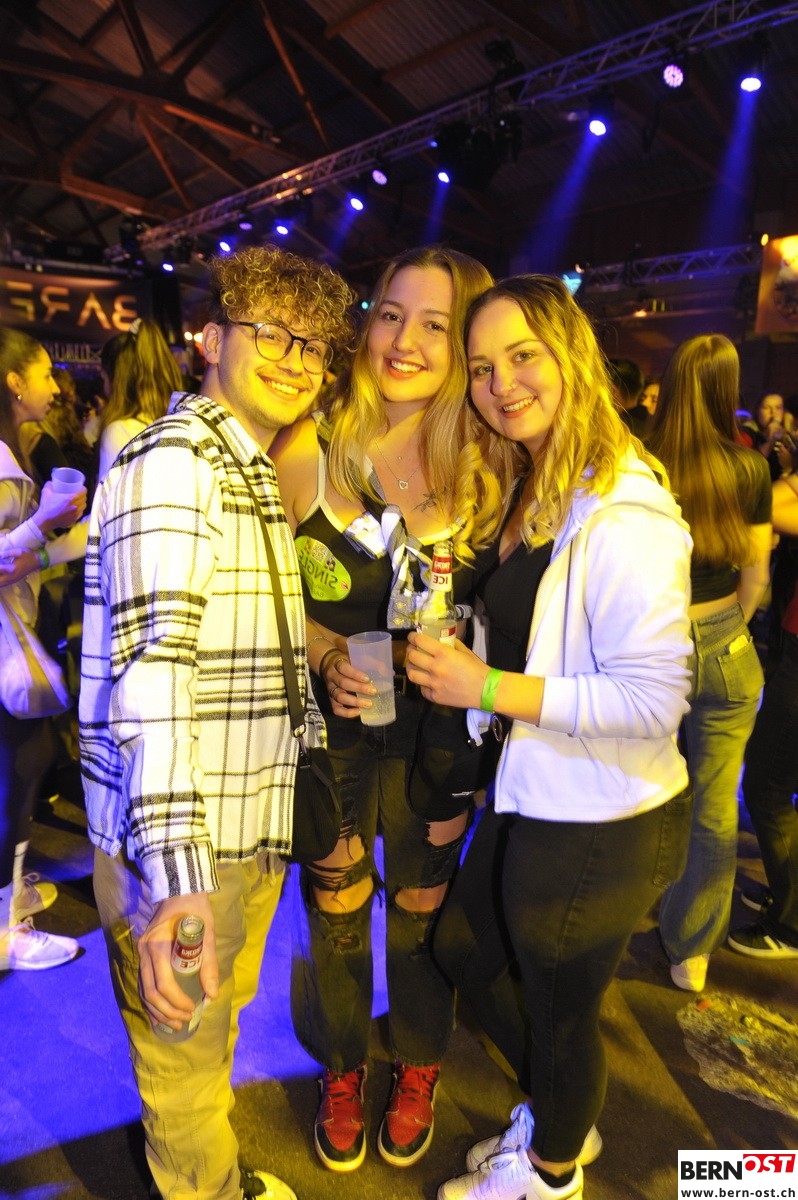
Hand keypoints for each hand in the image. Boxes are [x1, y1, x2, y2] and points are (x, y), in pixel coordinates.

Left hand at [0, 548, 37, 585]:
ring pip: (2, 584)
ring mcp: (14, 579)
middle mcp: (12, 577)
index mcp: (12, 569)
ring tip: (0, 575)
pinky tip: (1, 578)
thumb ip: (7, 554)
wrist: (38, 561)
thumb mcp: (18, 552)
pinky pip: (6, 584)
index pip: (0, 570)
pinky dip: (1, 582)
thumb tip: (0, 555)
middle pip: (0, 581)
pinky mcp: (16, 580)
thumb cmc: (28, 555)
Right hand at [36, 482, 86, 532]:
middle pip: (84, 498)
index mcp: (70, 498)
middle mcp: (75, 506)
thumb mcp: (46, 492)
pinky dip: (80, 510)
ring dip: (82, 502)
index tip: (81, 488)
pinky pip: (81, 513)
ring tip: (78, 501)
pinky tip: (76, 509)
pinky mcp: (74, 520)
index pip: (83, 491)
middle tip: (79, 493)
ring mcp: (75, 514)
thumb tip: (51, 482)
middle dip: (83, 495)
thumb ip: (49, 485)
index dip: (83, 488)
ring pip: (84, 506)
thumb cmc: (46, 507)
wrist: (45, 521)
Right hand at [137, 892, 217, 1031]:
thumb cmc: (195, 910)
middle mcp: (145, 951)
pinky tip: (161, 1013)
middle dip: (168, 1011)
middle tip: (185, 1021)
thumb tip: (211, 994)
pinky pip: (143, 984)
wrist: (179, 889)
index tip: (192, 1009)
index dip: (177, 1002)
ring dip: (158, 1011)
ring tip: (175, 1023)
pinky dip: (151, 1002)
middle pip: (150, 992)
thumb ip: (208, 963)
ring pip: (144, 991)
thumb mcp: (207, 933)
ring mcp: (141, 953)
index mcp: (159, 945)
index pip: (163, 983)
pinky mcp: (143, 955)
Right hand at [320, 648, 374, 718]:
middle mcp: (333, 677)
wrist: (330, 665)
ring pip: (339, 697)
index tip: (368, 679)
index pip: (344, 668)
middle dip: (359, 688)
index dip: (355, 674)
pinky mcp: (331, 700)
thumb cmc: (349, 662)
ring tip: (368, 704)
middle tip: (373, 691)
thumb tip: (390, 673)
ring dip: (354, 702)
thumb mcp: (359, 658)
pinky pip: (336, 709)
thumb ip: (374, 664)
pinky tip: (359, 712)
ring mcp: (330, 689)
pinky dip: (347, 713)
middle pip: (343, 683)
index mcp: (338, 664)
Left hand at [406, 631, 489, 708]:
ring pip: (412, 674)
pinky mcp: (435, 697)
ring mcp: (434, 684)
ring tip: (414, 666)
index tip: (412, 637)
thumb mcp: (464, 651)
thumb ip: (450, 644)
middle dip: (410, 651)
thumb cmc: (477, 669)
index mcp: (443, 654)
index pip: (420, 642)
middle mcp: (435, 668)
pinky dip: (422, 684)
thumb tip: (439, 640)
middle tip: (413, 650)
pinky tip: (427, 681)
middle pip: (412, 657)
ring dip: (411, 668)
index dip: (413, 637)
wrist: (485, 691)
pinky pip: (422, 689)